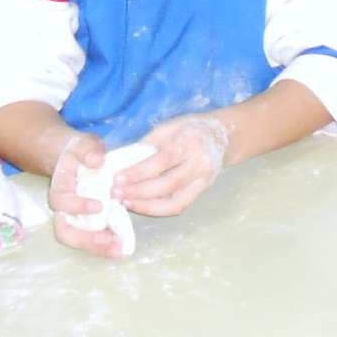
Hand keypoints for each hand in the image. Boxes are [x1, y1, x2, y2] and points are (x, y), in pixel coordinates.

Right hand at [49, 133, 126, 258]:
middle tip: (107, 240)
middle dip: (85, 239)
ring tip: (119, 250)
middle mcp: (64, 209)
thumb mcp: (83, 144)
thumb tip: (96, 160)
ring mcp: (75, 218)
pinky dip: (106, 245)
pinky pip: (93, 238)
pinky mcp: (89, 222)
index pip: (62, 201)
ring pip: (78, 240)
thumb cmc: (80, 151)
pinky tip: (123, 246)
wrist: (79, 160)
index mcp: (61, 188)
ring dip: (97, 248)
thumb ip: (87, 149)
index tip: (99, 206)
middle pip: (65, 231)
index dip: (78, 206)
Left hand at [112, 113, 230, 217]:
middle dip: (138, 191)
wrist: (222, 136)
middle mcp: (200, 163)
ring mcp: (204, 180)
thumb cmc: (190, 128)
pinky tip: (140, 205)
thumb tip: (120, 162)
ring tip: (125, 202)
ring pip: (174, 202)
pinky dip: (157, 210)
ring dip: (146, 205)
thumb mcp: (168, 127)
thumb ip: (147, 145)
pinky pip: (179, 207)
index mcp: (190, 142)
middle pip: (168, 184)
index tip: (117, 178)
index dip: (139, 172)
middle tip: (115, 193)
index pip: (163, 160)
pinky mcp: (202, 192)